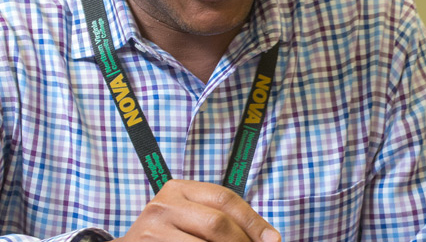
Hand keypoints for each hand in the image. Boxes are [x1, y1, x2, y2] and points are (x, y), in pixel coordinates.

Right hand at [114, 179, 280, 241]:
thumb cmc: (169, 235)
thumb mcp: (191, 217)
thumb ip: (222, 219)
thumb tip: (268, 238)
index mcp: (178, 188)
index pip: (226, 199)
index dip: (254, 221)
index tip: (272, 239)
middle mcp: (163, 205)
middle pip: (217, 223)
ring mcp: (152, 231)